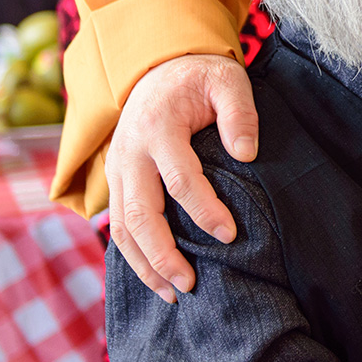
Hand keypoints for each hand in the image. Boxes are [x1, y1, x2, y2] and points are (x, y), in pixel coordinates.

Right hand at [109, 52, 259, 300]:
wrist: (157, 67)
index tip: (230, 235)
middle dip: (163, 255)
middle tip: (191, 284)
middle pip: (140, 214)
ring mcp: (117, 168)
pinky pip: (116, 223)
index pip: (181, 180)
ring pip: (121, 226)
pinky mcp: (115, 180)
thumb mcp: (226, 80)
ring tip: (172, 295)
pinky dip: (132, 254)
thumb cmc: (199, 77)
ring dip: (144, 265)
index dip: (205, 211)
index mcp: (159, 127)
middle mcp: (130, 152)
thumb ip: (240, 113)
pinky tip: (154, 277)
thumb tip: (247, 154)